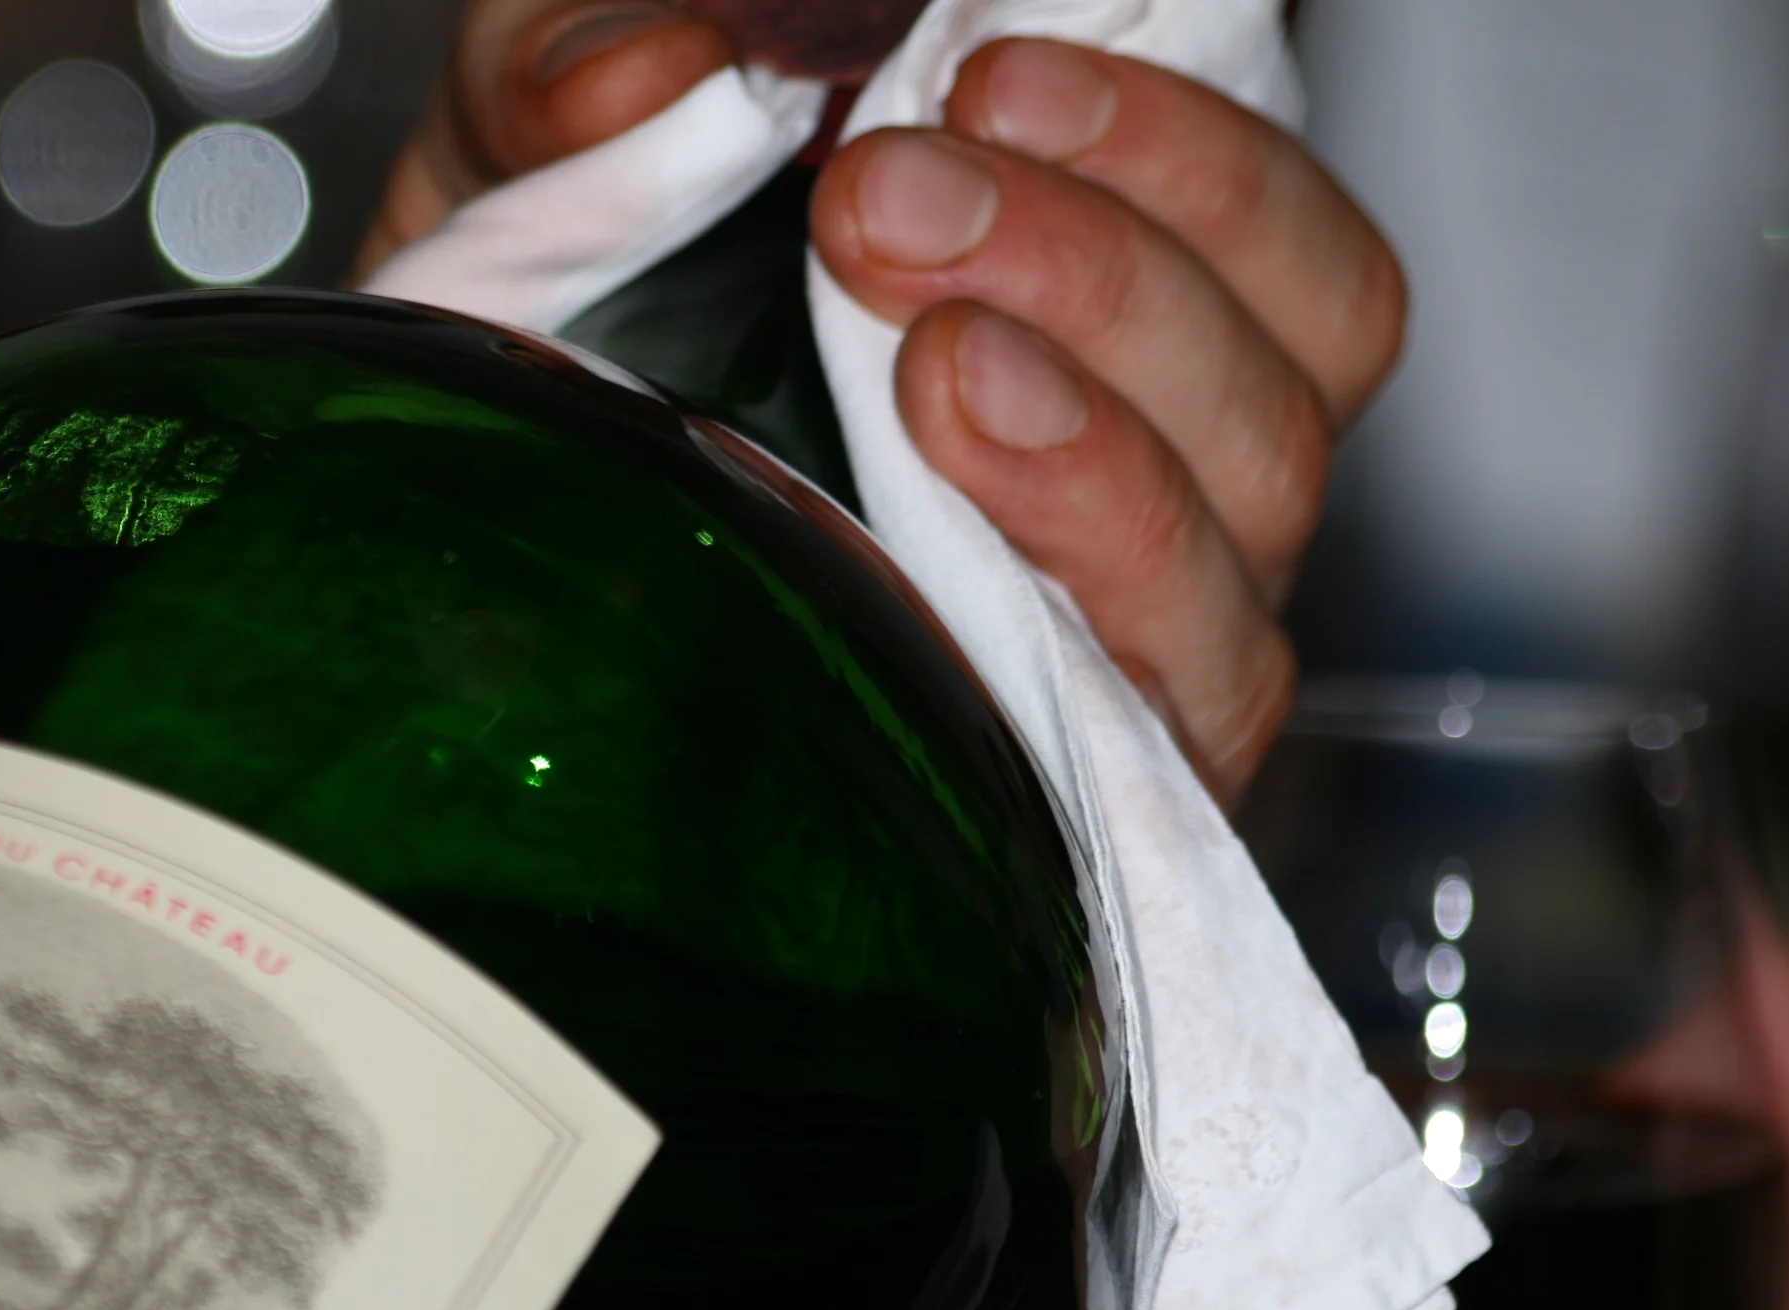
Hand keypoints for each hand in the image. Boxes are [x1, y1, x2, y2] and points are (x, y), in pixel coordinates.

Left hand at [360, 5, 1405, 798]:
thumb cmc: (577, 327)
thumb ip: (577, 73)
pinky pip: (1189, 692)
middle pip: (1300, 347)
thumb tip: (659, 73)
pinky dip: (1097, 579)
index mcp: (1105, 267)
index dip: (1181, 139)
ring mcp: (1146, 605)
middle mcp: (1167, 433)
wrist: (487, 528)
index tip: (991, 78)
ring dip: (1103, 421)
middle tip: (892, 206)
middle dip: (1108, 260)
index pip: (1273, 217)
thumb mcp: (543, 152)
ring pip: (1257, 507)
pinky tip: (967, 498)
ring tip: (935, 360)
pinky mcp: (1097, 757)